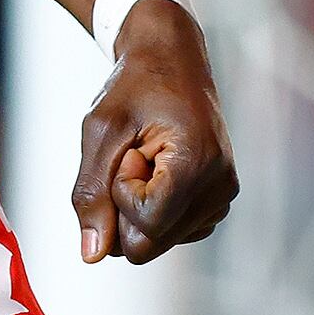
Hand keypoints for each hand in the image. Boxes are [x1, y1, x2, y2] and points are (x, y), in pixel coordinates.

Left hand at [74, 2, 235, 263]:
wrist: (171, 59)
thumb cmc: (135, 86)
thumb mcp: (101, 131)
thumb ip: (91, 194)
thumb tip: (91, 255)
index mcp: (198, 164)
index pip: (146, 224)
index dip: (121, 194)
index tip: (129, 151)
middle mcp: (220, 187)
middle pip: (149, 244)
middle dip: (125, 208)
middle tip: (134, 157)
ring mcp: (223, 197)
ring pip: (156, 242)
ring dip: (138, 208)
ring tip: (147, 158)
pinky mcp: (217, 201)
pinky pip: (169, 233)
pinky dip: (152, 210)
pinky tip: (156, 171)